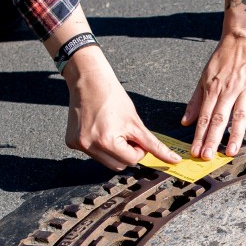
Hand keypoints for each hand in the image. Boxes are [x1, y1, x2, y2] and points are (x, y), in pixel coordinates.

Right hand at [63, 47, 178, 170]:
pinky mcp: (71, 142)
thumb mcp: (136, 123)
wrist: (89, 80)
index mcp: (107, 141)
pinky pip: (93, 154)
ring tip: (112, 130)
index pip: (132, 160)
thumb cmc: (113, 97)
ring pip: (106, 162)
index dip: (139, 149)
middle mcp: (90, 145)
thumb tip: (174, 161)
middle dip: (127, 153)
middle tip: (125, 134)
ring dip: (114, 151)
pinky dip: (100, 146)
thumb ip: (153, 145)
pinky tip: (99, 129)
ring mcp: (79, 145)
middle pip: (119, 166)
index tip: (136, 137)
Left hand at [182, 29, 245, 158]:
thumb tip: (185, 122)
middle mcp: (228, 90)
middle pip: (219, 118)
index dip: (199, 135)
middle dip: (212, 139)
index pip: (205, 117)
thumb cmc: (224, 58)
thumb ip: (196, 101)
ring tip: (229, 152)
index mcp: (213, 89)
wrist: (244, 36)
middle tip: (207, 157)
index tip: (195, 151)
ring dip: (235, 135)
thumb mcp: (205, 77)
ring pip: (240, 115)